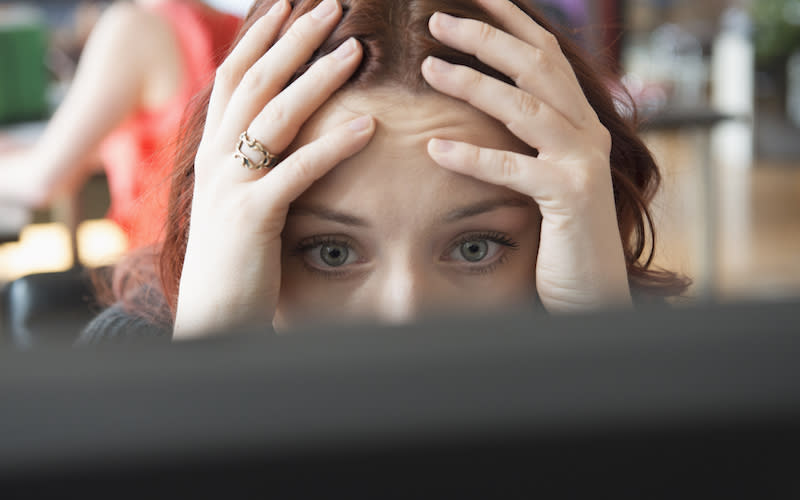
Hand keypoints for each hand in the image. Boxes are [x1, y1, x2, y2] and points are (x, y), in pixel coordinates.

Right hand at [174, 0, 375, 337]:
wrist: (212, 318)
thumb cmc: (235, 262)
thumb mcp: (238, 203)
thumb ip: (255, 166)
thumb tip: (288, 140)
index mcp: (212, 151)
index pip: (234, 78)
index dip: (261, 38)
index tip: (288, 5)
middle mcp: (215, 159)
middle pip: (255, 82)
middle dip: (293, 39)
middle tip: (329, 4)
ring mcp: (230, 186)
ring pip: (274, 116)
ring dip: (317, 78)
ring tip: (356, 49)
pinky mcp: (252, 218)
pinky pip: (296, 171)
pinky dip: (334, 144)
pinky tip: (369, 123)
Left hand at [422, 0, 630, 311]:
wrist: (593, 291)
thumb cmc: (560, 236)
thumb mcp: (543, 177)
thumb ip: (524, 141)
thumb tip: (479, 111)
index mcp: (578, 120)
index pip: (544, 55)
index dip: (511, 21)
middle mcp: (587, 132)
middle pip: (536, 67)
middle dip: (486, 37)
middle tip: (436, 20)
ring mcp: (583, 162)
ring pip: (526, 108)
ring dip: (474, 84)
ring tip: (428, 68)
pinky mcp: (572, 196)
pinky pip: (516, 170)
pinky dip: (474, 157)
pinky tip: (435, 148)